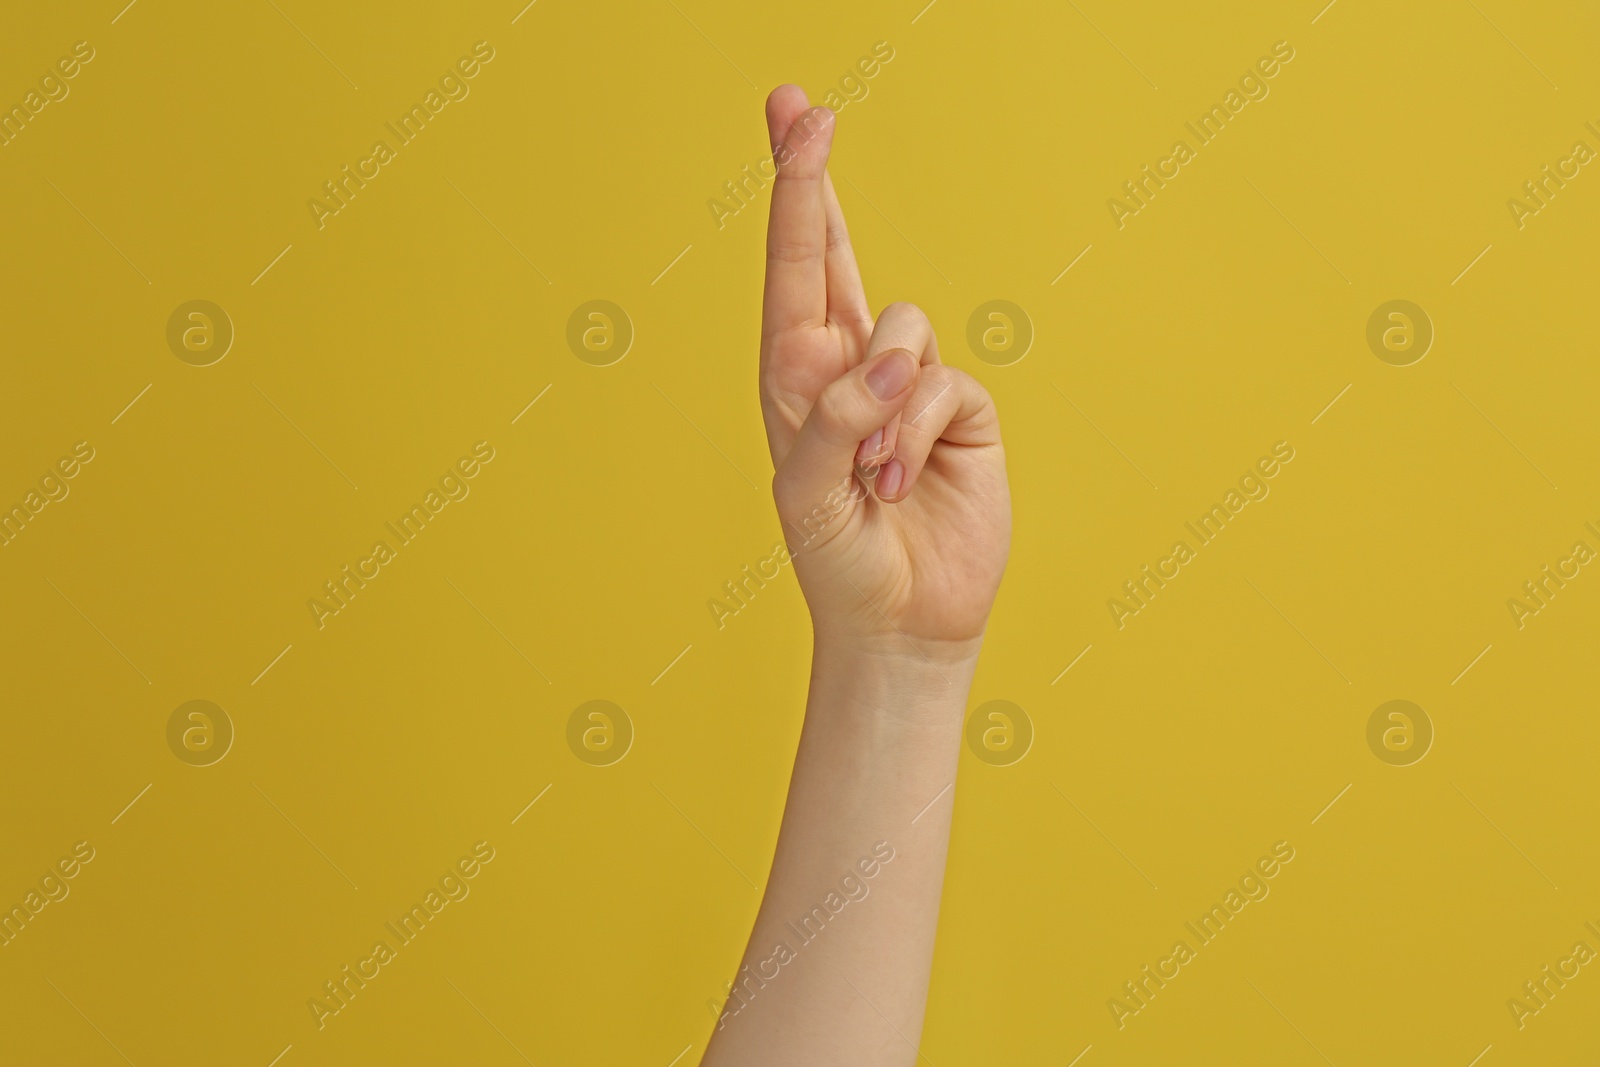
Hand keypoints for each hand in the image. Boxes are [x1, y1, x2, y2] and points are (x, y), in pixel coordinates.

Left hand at [760, 85, 1010, 667]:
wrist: (902, 622)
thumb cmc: (836, 560)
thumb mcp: (804, 494)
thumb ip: (834, 417)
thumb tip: (892, 357)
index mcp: (793, 375)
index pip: (793, 267)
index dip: (796, 189)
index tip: (797, 117)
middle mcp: (848, 366)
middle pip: (836, 251)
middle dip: (813, 177)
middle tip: (797, 104)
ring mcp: (907, 384)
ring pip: (904, 325)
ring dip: (885, 404)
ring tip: (872, 477)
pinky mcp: (961, 408)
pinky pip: (945, 380)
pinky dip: (921, 431)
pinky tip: (905, 483)